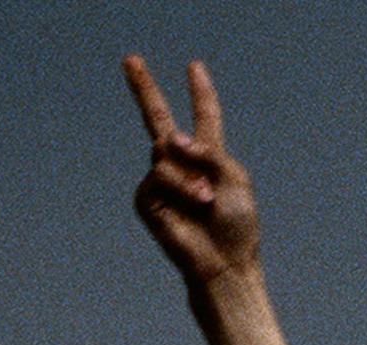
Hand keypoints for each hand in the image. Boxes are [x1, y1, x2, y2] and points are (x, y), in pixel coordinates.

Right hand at [125, 55, 257, 287]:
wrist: (224, 261)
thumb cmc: (236, 224)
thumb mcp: (233, 176)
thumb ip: (206, 150)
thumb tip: (167, 141)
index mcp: (210, 156)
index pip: (204, 117)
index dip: (201, 94)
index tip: (195, 67)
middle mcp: (182, 164)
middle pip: (157, 118)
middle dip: (144, 89)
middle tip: (130, 60)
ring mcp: (162, 181)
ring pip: (166, 153)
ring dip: (192, 177)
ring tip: (207, 202)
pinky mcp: (147, 200)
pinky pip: (158, 175)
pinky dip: (180, 187)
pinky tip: (195, 205)